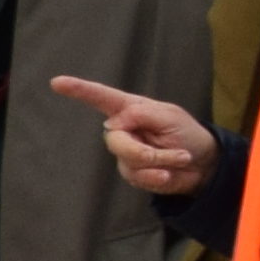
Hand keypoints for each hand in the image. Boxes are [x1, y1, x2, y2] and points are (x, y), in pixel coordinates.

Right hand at [50, 76, 217, 195]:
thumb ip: (141, 114)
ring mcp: (126, 153)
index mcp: (130, 108)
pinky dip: (158, 176)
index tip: (56, 82)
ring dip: (160, 162)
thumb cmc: (187, 134)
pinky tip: (170, 173)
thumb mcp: (170, 117)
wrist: (203, 164)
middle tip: (175, 153)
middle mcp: (124, 129)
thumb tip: (112, 123)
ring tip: (180, 158)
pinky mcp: (132, 173)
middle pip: (115, 140)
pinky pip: (138, 178)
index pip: (100, 98)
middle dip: (144, 151)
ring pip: (129, 161)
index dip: (78, 90)